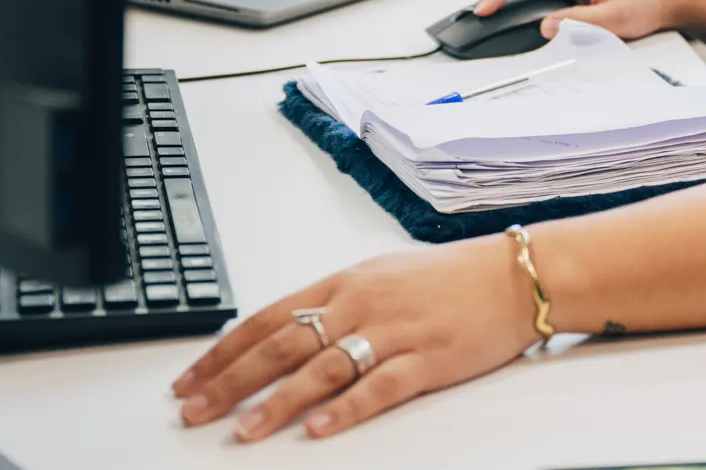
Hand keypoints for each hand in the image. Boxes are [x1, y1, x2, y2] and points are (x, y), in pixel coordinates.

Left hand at [172, 237, 535, 441]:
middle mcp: (362, 304)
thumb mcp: (381, 277)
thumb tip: (282, 333)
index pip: (268, 317)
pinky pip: (378, 388)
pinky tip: (318, 429)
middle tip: (195, 411)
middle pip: (283, 344)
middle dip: (232, 382)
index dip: (224, 351)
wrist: (514, 275)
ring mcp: (394, 332)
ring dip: (277, 403)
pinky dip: (345, 410)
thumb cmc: (449, 279)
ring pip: (322, 369)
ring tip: (244, 431)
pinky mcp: (427, 360)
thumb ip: (334, 303)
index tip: (190, 379)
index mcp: (345, 282)